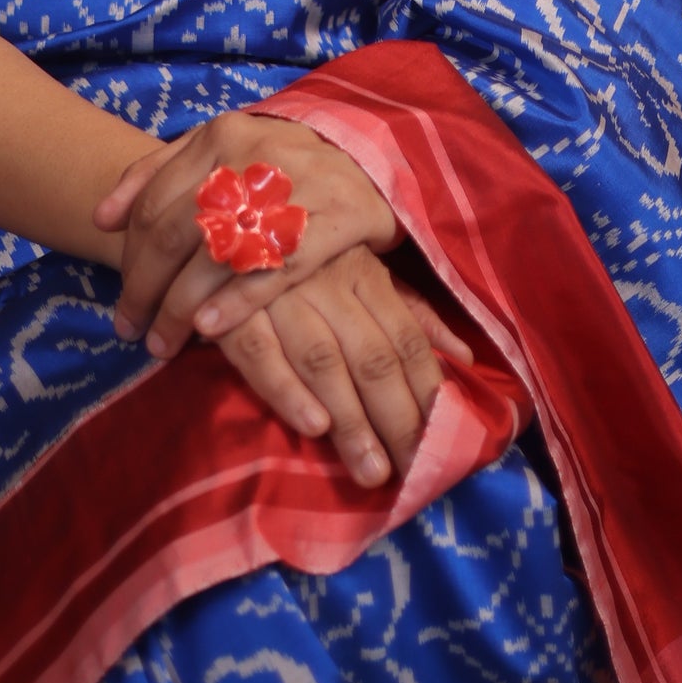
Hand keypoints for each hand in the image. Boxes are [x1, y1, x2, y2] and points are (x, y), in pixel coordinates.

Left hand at [94, 112, 399, 361]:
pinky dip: (234, 303)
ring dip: (179, 309)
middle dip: (144, 290)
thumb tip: (102, 218)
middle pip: (175, 233)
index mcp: (220, 135)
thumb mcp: (224, 147)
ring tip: (161, 344)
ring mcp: (293, 188)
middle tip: (130, 330)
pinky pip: (272, 270)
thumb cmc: (283, 162)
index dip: (130, 258)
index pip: (155, 204)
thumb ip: (162, 172)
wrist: (372, 153)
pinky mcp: (333, 221)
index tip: (122, 298)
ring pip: (215, 256)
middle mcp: (251, 156)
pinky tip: (208, 331)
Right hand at [214, 246, 473, 486]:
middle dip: (395, 419)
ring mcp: (279, 293)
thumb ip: (409, 313)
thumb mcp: (358, 268)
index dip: (426, 391)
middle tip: (412, 474)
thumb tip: (464, 357)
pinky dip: (287, 391)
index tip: (444, 442)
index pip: (405, 338)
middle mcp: (327, 281)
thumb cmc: (299, 249)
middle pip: (371, 356)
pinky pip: (260, 353)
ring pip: (323, 361)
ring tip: (371, 472)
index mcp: (363, 271)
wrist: (217, 209)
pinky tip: (312, 427)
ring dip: (350, 420)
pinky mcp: (230, 307)